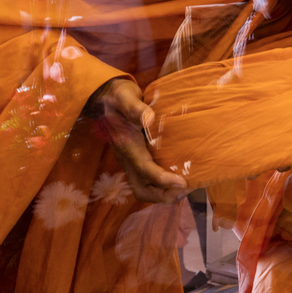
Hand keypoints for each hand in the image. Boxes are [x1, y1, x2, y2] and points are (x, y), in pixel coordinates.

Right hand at [85, 78, 189, 202]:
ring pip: (144, 190)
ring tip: (185, 188)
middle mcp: (127, 160)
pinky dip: (162, 187)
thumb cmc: (118, 97)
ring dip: (164, 195)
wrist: (104, 100)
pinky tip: (178, 179)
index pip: (144, 169)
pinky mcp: (134, 161)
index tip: (183, 182)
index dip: (163, 180)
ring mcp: (130, 163)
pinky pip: (147, 183)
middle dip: (164, 195)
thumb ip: (135, 108)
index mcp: (127, 147)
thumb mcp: (125, 97)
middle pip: (143, 190)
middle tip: (187, 188)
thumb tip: (150, 118)